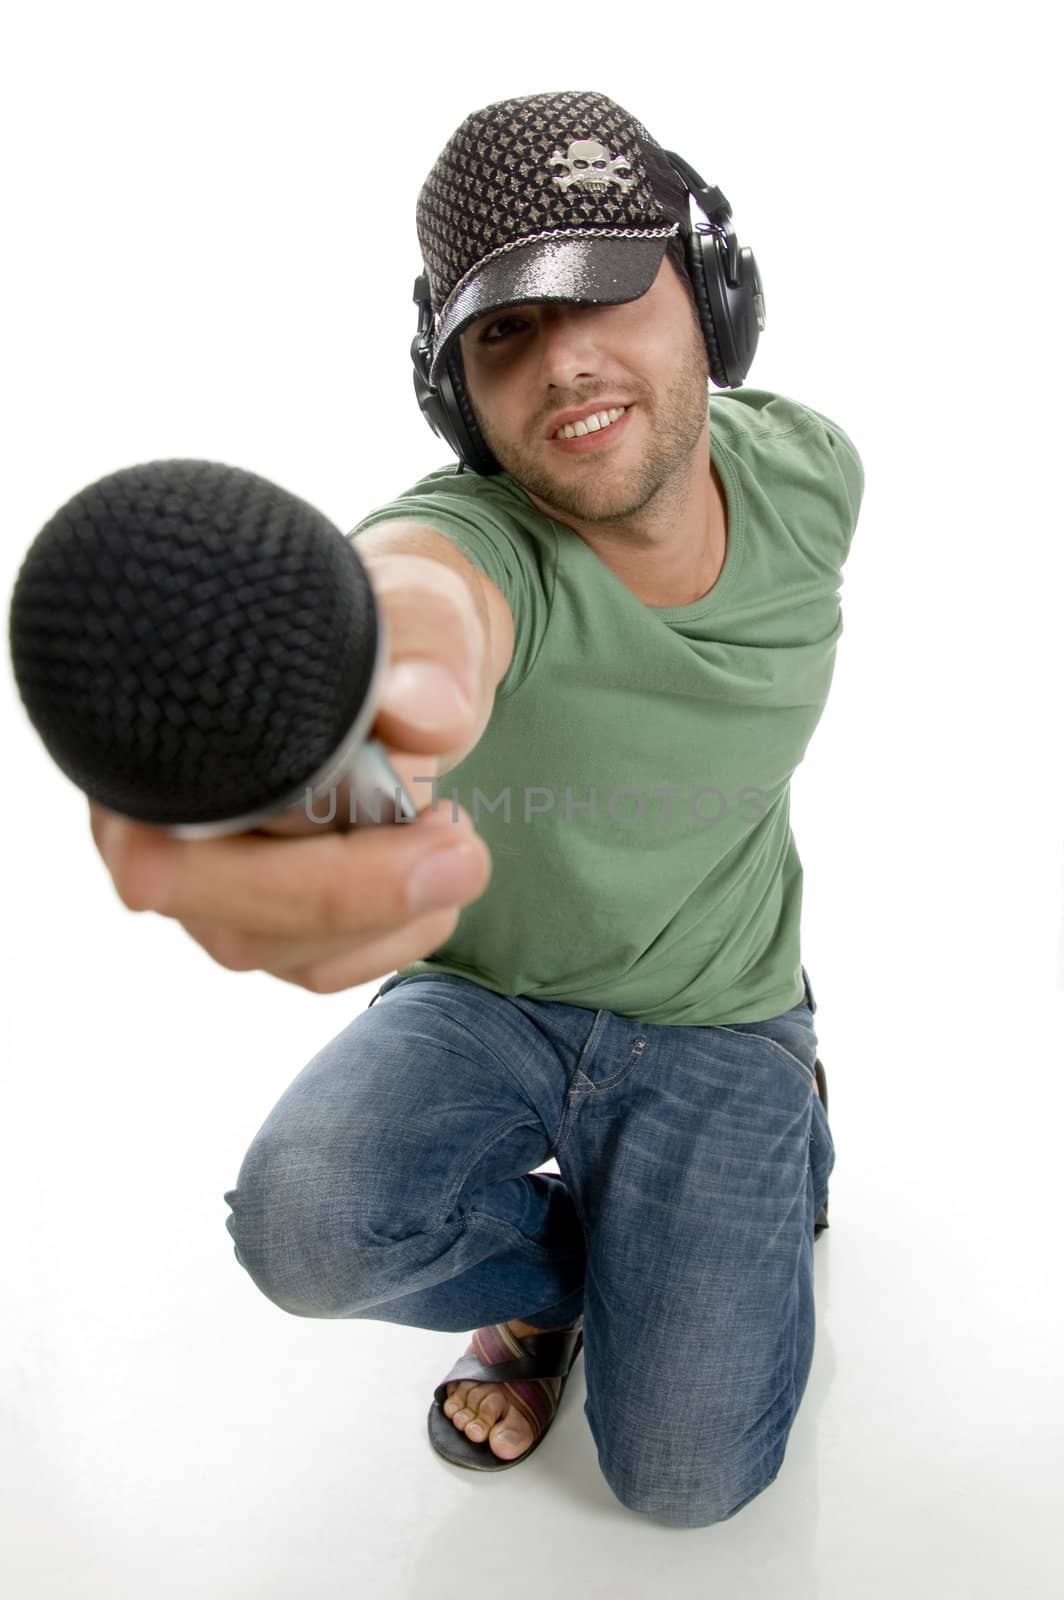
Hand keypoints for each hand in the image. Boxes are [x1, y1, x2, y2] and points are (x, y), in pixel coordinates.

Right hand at [87, 551, 493, 991]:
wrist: (417, 666)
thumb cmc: (391, 626)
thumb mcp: (421, 604)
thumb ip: (425, 641)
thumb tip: (427, 710)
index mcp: (154, 724)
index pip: (159, 810)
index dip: (254, 829)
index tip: (366, 812)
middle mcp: (150, 810)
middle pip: (208, 898)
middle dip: (345, 889)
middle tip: (462, 850)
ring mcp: (201, 878)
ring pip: (268, 943)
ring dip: (382, 909)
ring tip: (455, 833)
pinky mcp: (259, 922)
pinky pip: (317, 965)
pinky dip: (393, 934)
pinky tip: (434, 872)